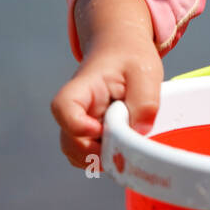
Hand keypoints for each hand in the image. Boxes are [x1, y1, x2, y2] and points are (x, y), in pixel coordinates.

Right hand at [50, 34, 163, 170]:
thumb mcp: (146, 72)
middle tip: (125, 147)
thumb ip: (145, 102)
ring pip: (78, 154)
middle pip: (69, 141)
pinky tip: (125, 147)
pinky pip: (90, 157)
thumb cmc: (131, 57)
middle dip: (96, 152)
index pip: (63, 107)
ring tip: (127, 145)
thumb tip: (139, 133)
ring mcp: (80, 124)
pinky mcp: (90, 135)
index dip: (78, 125)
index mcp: (84, 87)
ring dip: (102, 158)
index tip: (101, 129)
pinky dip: (106, 159)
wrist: (121, 50)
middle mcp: (75, 109)